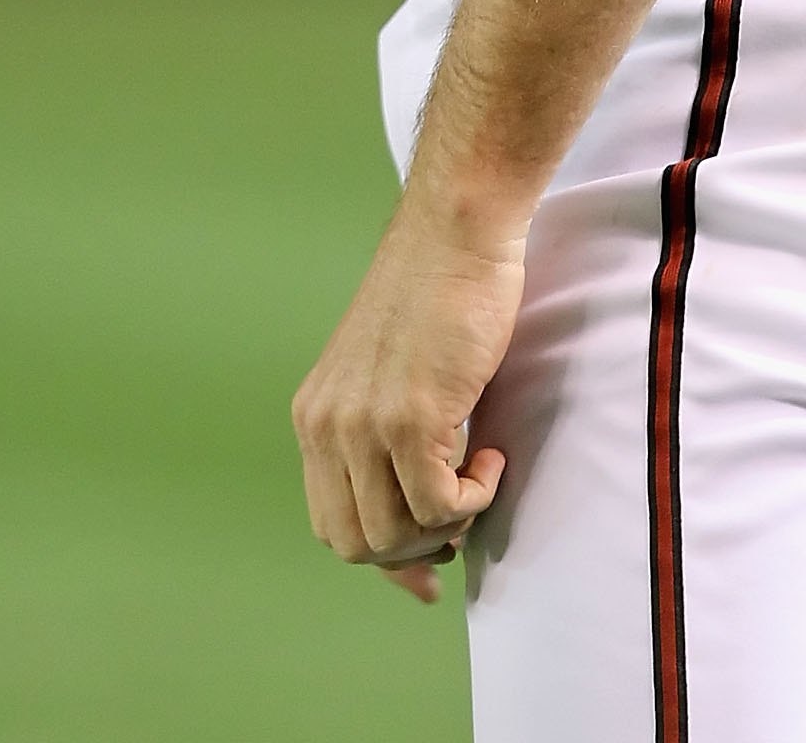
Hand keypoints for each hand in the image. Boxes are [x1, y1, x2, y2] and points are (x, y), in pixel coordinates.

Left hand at [293, 195, 525, 603]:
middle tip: (460, 519)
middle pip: (359, 543)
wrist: (456, 230)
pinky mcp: (412, 417)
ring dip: (450, 521)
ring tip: (477, 470)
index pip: (332, 526)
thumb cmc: (439, 293)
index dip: (382, 560)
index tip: (427, 574)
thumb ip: (385, 440)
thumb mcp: (388, 375)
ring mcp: (366, 424)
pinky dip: (474, 497)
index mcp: (316, 417)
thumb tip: (416, 524)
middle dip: (416, 552)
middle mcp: (328, 425)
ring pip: (400, 533)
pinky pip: (440, 506)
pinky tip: (490, 454)